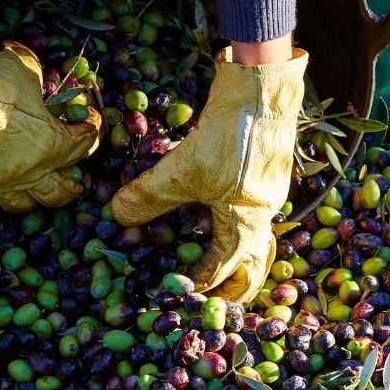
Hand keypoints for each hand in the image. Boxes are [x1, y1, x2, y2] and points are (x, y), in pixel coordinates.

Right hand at [0, 38, 100, 210]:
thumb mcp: (21, 70)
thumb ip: (34, 75)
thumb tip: (34, 70)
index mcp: (51, 146)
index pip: (84, 144)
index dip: (91, 131)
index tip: (88, 122)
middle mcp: (29, 173)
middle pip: (61, 192)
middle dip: (72, 185)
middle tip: (75, 179)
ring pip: (24, 204)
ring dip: (34, 196)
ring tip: (36, 188)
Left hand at [110, 46, 308, 301]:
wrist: (264, 87)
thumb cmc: (230, 134)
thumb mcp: (183, 168)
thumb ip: (150, 196)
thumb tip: (118, 218)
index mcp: (245, 223)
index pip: (223, 268)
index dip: (200, 284)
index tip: (180, 292)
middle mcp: (264, 213)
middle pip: (256, 264)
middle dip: (238, 287)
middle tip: (218, 302)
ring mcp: (271, 191)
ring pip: (260, 237)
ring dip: (243, 257)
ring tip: (226, 266)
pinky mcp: (268, 170)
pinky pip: (257, 212)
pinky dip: (242, 226)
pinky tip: (223, 213)